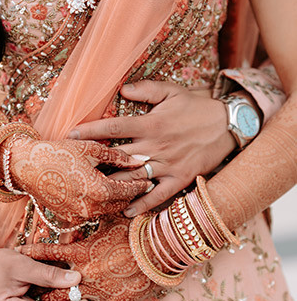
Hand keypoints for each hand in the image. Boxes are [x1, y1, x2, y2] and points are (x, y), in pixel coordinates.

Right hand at [10, 138, 148, 222]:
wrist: (25, 166)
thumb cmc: (57, 152)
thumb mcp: (90, 148)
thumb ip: (118, 156)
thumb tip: (139, 159)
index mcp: (99, 190)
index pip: (129, 190)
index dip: (141, 184)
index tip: (147, 178)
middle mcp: (91, 208)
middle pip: (121, 204)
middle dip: (131, 194)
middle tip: (140, 184)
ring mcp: (79, 216)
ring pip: (108, 211)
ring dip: (116, 201)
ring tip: (123, 188)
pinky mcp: (69, 218)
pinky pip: (92, 213)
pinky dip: (100, 205)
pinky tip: (101, 194)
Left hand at [24, 215, 152, 300]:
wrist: (160, 247)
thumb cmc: (136, 228)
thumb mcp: (111, 219)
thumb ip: (93, 220)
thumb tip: (85, 207)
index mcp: (81, 251)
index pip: (48, 254)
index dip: (32, 255)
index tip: (19, 255)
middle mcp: (85, 272)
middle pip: (51, 286)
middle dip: (39, 289)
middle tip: (30, 291)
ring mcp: (99, 288)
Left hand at [68, 81, 235, 215]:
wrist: (230, 124)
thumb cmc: (197, 106)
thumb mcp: (172, 91)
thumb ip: (146, 89)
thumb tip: (121, 89)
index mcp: (151, 123)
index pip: (114, 128)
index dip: (90, 131)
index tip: (71, 135)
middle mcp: (156, 146)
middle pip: (119, 157)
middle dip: (96, 163)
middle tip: (74, 170)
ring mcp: (168, 164)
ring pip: (134, 178)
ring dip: (113, 186)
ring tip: (92, 192)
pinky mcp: (180, 179)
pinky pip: (158, 195)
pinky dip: (142, 204)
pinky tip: (125, 211)